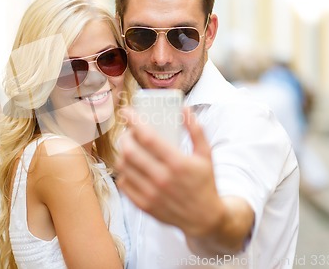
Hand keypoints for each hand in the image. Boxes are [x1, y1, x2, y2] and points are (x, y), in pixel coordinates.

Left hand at [115, 106, 224, 236]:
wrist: (205, 218)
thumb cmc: (205, 182)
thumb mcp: (206, 154)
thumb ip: (196, 130)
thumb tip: (184, 109)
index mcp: (178, 163)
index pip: (147, 137)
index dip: (133, 121)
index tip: (127, 111)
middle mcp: (162, 179)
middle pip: (130, 151)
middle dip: (125, 136)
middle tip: (128, 131)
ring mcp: (151, 194)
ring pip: (123, 166)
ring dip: (122, 152)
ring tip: (129, 147)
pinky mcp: (144, 205)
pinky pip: (123, 183)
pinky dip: (123, 171)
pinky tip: (130, 166)